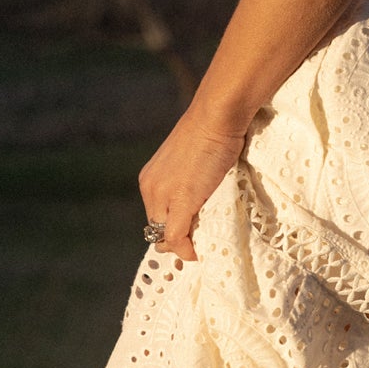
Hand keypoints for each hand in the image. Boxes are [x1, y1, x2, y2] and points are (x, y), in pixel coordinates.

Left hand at [138, 106, 248, 260]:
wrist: (217, 116)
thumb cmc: (212, 131)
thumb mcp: (192, 160)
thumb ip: (187, 182)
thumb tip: (197, 204)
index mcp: (151, 178)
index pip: (156, 214)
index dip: (170, 228)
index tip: (188, 234)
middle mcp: (151, 187)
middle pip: (157, 228)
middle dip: (174, 239)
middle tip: (195, 244)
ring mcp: (162, 195)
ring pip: (165, 235)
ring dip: (181, 244)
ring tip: (199, 246)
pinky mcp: (179, 201)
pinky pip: (176, 236)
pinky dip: (185, 249)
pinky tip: (197, 251)